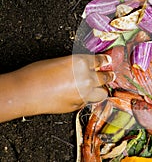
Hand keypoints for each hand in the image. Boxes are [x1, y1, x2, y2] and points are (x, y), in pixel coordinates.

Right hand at [0, 54, 114, 121]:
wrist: (25, 92)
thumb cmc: (36, 74)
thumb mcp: (60, 61)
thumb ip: (76, 64)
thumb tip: (85, 67)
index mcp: (80, 62)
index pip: (100, 61)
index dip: (105, 61)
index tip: (108, 61)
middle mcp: (86, 78)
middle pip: (105, 77)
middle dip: (109, 75)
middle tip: (111, 74)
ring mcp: (84, 93)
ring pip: (102, 93)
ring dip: (100, 89)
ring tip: (98, 88)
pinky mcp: (78, 105)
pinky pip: (88, 102)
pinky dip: (87, 99)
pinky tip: (80, 96)